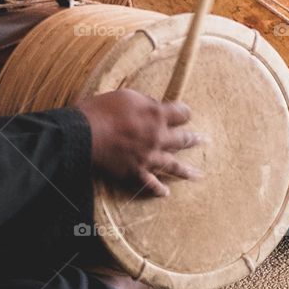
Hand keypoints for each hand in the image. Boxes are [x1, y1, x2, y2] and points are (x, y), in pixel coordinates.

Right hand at [77, 89, 203, 196]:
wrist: (84, 133)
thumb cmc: (102, 110)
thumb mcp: (126, 95)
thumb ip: (145, 101)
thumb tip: (153, 106)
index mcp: (157, 114)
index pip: (182, 113)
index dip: (184, 112)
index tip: (184, 113)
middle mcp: (157, 136)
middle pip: (183, 139)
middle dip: (194, 139)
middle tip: (204, 141)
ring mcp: (148, 156)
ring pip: (173, 165)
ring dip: (187, 170)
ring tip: (198, 174)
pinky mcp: (135, 171)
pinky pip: (150, 183)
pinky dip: (159, 189)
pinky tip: (166, 193)